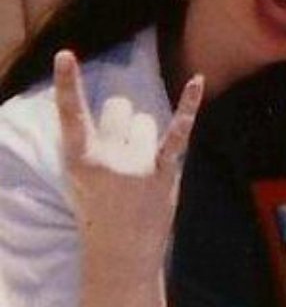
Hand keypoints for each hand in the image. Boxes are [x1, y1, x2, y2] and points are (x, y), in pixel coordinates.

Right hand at [54, 49, 203, 286]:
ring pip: (145, 119)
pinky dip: (189, 105)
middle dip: (122, 119)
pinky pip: (178, 130)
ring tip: (140, 167)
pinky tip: (198, 80)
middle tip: (121, 151)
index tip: (67, 55)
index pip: (70, 115)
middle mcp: (107, 157)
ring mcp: (137, 164)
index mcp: (79, 158)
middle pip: (119, 107)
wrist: (121, 251)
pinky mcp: (163, 170)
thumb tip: (114, 111)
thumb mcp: (77, 178)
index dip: (67, 84)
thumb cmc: (98, 211)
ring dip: (145, 134)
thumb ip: (89, 144)